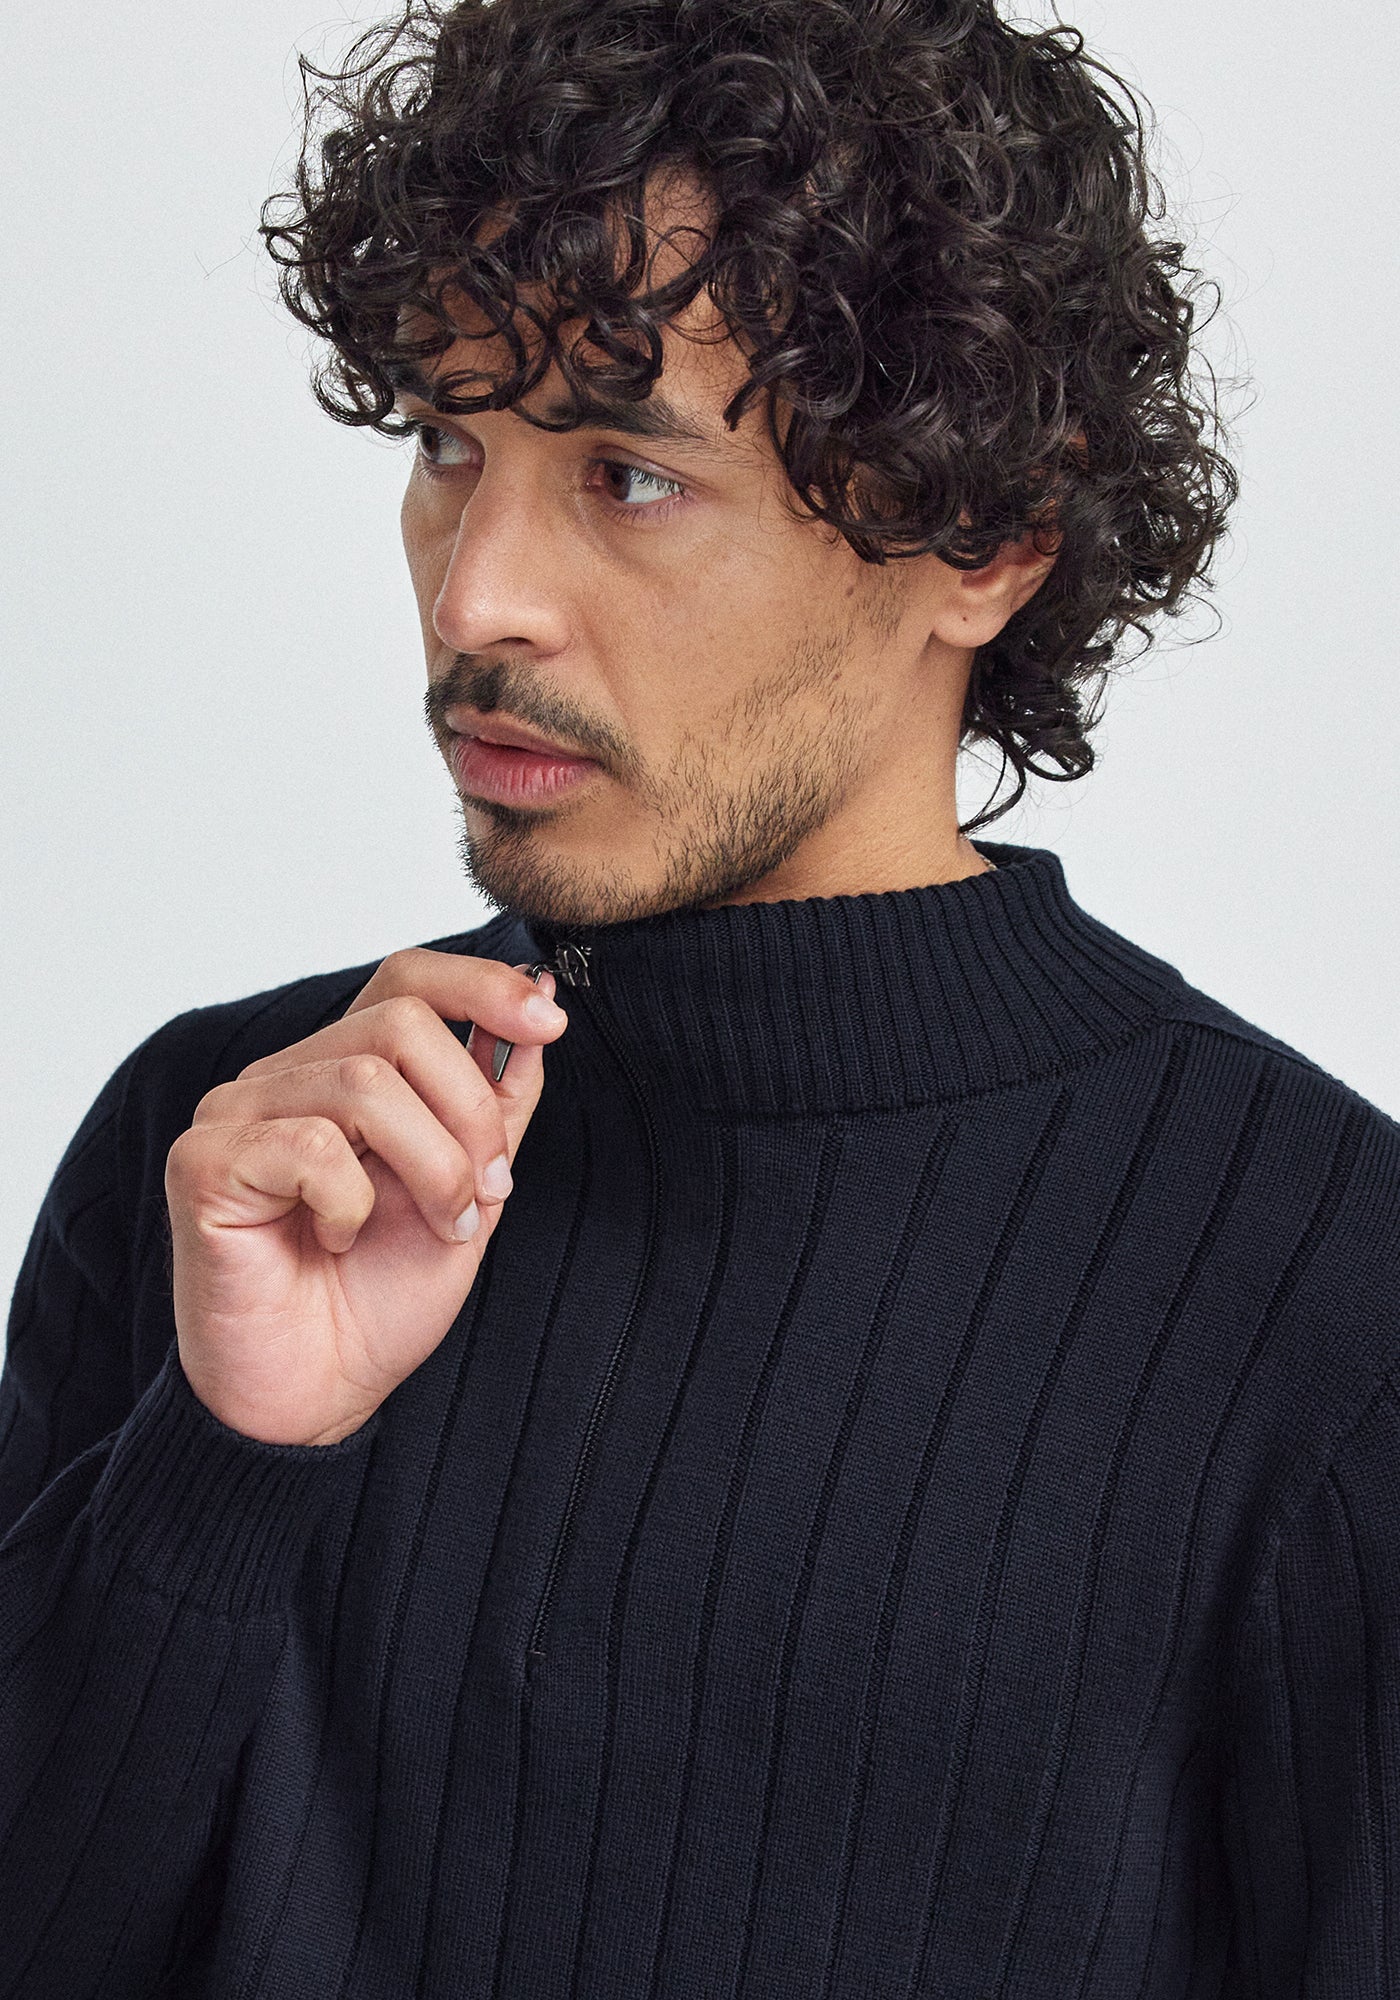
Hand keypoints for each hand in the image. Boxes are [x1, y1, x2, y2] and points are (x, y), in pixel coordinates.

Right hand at [164, 949, 567, 1444]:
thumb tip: (536, 1014)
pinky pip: (310, 1145)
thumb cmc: (378, 1300)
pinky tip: (335, 1242)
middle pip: (400, 1023)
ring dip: (431, 1166)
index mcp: (344, 1072)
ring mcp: (236, 1113)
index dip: (481, 985)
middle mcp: (284, 1076)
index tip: (551, 1022)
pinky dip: (350, 1203)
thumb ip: (495, 1107)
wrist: (315, 1399)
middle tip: (486, 1191)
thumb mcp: (470, 1192)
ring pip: (365, 1085)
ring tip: (438, 1226)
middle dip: (471, 1112)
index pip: (406, 977)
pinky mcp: (203, 1162)